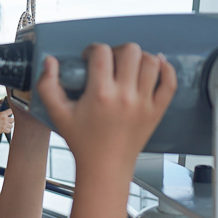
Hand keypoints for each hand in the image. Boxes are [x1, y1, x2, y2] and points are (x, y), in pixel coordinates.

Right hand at [0, 109, 14, 134]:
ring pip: (11, 125)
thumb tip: (4, 113)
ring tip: (5, 126)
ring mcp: (4, 124)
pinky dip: (7, 130)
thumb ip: (1, 113)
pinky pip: (9, 130)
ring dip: (9, 126)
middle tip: (7, 122)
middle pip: (13, 119)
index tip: (8, 115)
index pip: (11, 111)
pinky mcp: (3, 130)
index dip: (10, 113)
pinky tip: (4, 129)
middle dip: (10, 121)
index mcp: (2, 114)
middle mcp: (4, 119)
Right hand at [36, 44, 176, 173]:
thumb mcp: (57, 113)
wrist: (105, 168)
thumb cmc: (82, 142)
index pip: (101, 52)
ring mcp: (144, 103)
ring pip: (150, 62)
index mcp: (100, 94)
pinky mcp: (156, 111)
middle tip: (110, 62)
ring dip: (139, 57)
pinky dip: (166, 69)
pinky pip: (169, 83)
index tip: (88, 59)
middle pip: (130, 51)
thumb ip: (47, 85)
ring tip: (129, 65)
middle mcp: (125, 96)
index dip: (92, 49)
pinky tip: (155, 64)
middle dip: (117, 50)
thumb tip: (50, 61)